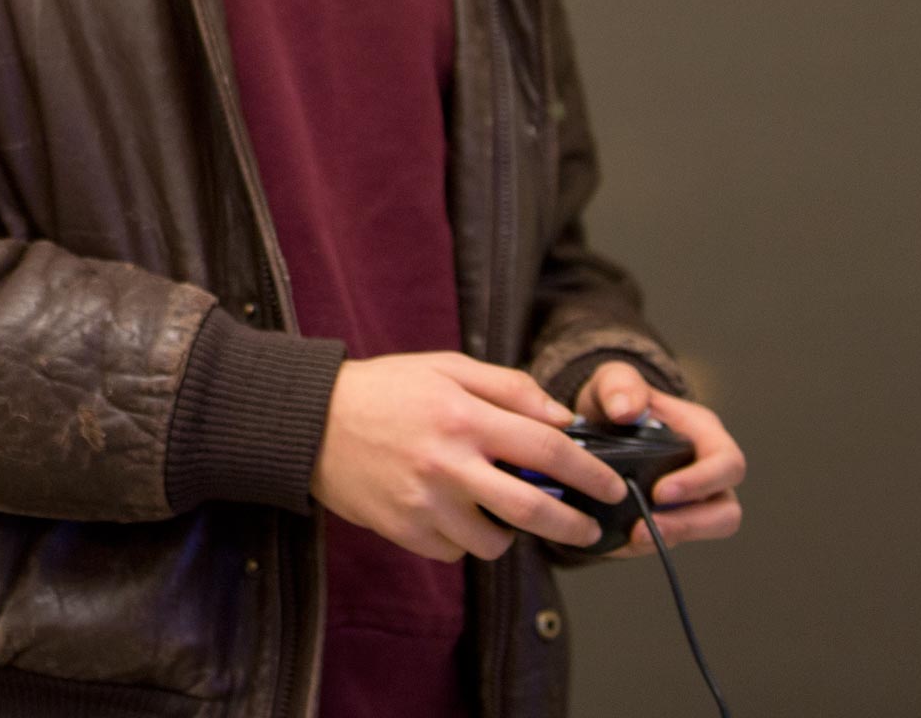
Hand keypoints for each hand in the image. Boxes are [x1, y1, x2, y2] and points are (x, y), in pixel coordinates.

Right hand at [312, 352, 627, 560]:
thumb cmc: (383, 389)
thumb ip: (508, 387)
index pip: (549, 450)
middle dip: (574, 526)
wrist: (309, 421)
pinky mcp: (404, 530)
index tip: (611, 487)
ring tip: (502, 514)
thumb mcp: (445, 367)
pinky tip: (453, 514)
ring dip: (512, 534)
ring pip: (495, 541)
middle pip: (534, 510)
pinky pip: (456, 552)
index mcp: (463, 415)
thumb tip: (561, 418)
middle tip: (590, 530)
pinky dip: (465, 540)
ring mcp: (425, 501)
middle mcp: (448, 462)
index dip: (591, 473)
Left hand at [574, 362, 746, 558]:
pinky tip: (617, 541)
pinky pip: (671, 540)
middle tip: (645, 526)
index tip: (661, 492)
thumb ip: (620, 385)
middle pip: (726, 510)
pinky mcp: (672, 519)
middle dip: (690, 523)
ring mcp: (694, 500)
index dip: (701, 482)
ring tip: (633, 537)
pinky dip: (647, 544)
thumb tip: (626, 410)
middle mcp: (708, 471)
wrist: (597, 424)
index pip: (726, 463)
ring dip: (671, 537)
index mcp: (704, 434)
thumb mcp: (615, 381)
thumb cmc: (617, 399)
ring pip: (705, 531)